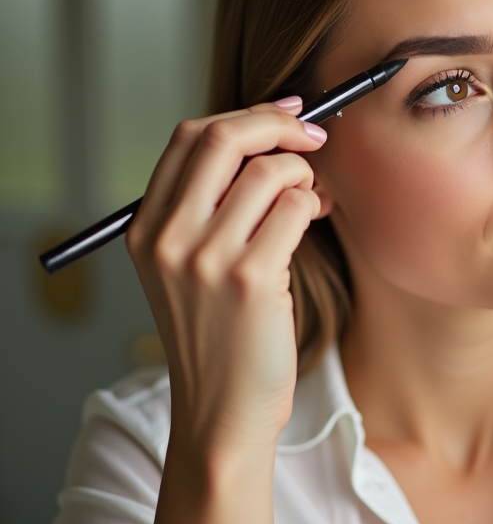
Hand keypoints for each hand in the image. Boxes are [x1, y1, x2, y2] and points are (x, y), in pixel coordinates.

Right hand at [126, 97, 326, 461]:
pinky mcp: (248, 279)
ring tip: (312, 198)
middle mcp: (167, 238)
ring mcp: (205, 258)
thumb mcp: (191, 268)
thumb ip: (212, 207)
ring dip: (304, 174)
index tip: (285, 114)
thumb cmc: (221, 334)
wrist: (223, 410)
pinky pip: (294, 207)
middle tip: (312, 137)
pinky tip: (315, 219)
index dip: (245, 115)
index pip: (189, 137)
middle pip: (223, 138)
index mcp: (146, 228)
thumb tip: (269, 137)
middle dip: (277, 124)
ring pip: (268, 171)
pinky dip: (314, 203)